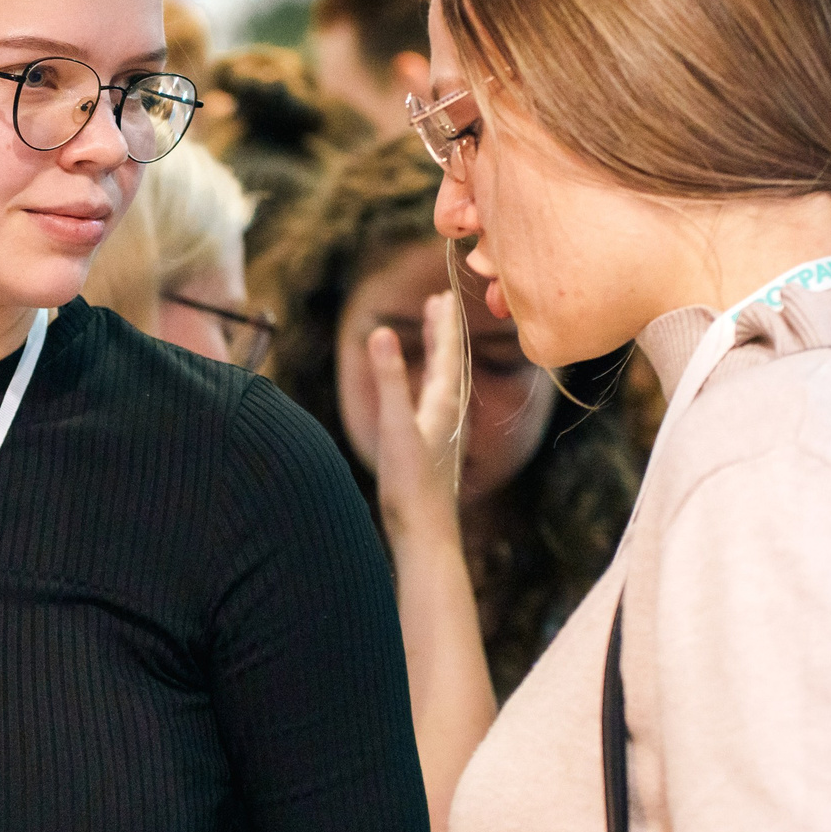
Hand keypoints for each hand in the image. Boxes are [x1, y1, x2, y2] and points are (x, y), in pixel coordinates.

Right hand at [368, 290, 467, 539]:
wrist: (426, 537)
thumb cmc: (411, 486)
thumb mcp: (395, 426)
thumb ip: (388, 379)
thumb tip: (380, 330)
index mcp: (444, 405)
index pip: (448, 353)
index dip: (445, 323)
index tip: (444, 294)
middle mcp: (450, 416)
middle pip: (450, 363)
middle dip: (444, 332)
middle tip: (440, 301)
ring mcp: (445, 434)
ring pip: (446, 383)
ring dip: (439, 355)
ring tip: (434, 335)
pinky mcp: (436, 450)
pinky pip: (438, 403)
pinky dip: (433, 382)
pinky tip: (428, 392)